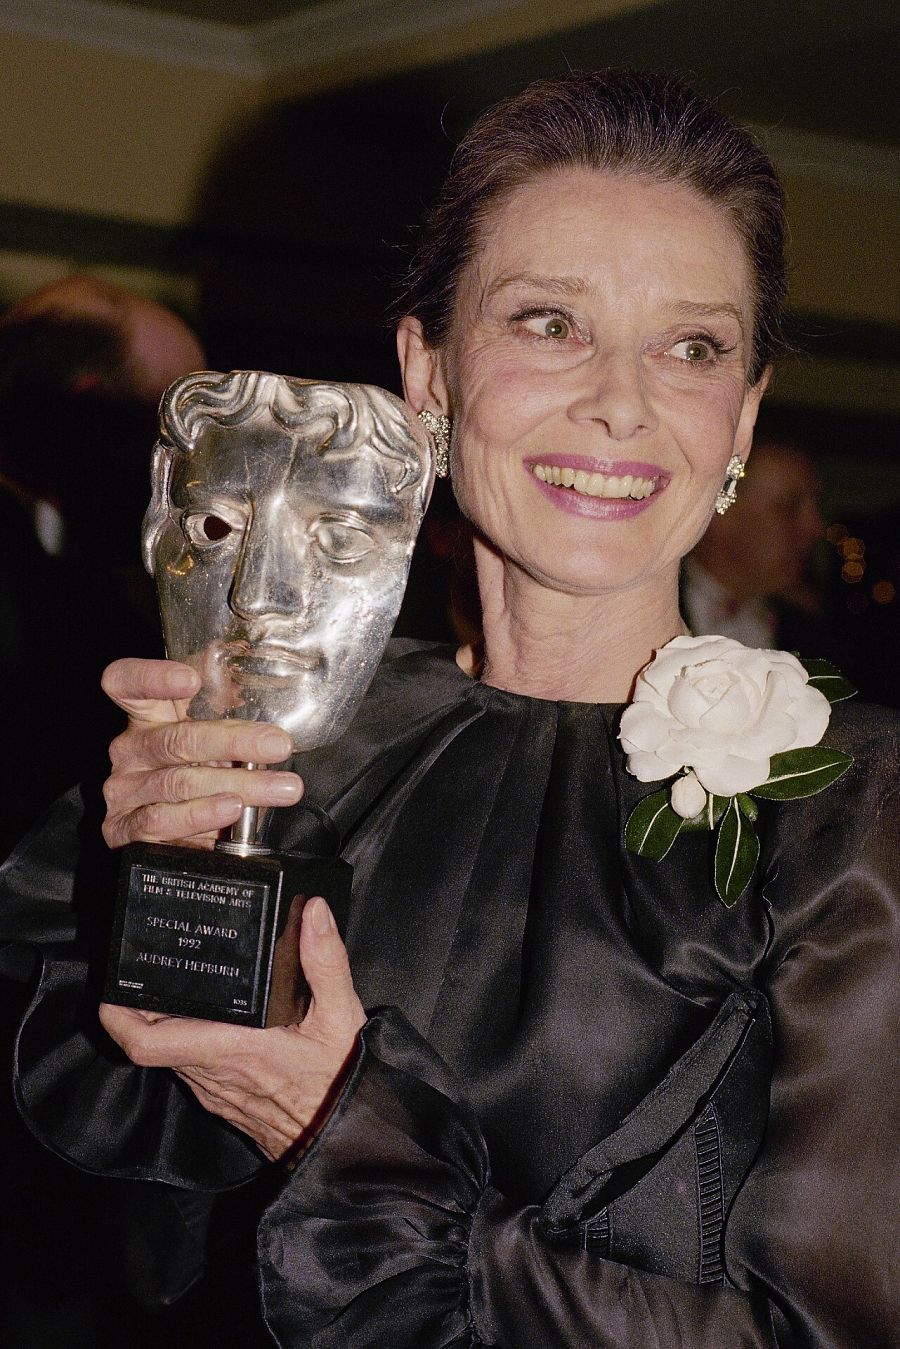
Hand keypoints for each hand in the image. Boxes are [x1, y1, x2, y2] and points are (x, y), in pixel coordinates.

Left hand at [99, 897, 364, 1161]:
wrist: (343, 1142)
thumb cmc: (340, 1084)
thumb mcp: (342, 1016)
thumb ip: (326, 961)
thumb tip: (314, 912)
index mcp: (230, 1048)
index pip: (149, 1042)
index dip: (120, 1016)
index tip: (114, 986)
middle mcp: (212, 1072)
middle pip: (152, 1040)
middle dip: (142, 1004)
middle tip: (145, 962)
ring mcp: (214, 1090)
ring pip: (170, 1053)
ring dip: (165, 1022)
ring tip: (174, 980)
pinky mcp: (223, 1099)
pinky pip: (190, 1066)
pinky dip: (187, 1040)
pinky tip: (208, 1016)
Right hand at [101, 658, 302, 849]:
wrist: (172, 831)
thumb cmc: (198, 770)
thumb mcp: (210, 733)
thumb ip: (221, 700)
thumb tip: (245, 663)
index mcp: (146, 716)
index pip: (128, 683)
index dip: (152, 678)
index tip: (191, 679)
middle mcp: (130, 750)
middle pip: (176, 740)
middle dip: (234, 742)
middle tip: (278, 745)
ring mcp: (123, 790)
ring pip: (179, 783)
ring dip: (237, 786)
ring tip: (276, 787)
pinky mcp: (123, 829)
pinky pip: (161, 821)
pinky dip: (200, 816)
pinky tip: (230, 811)